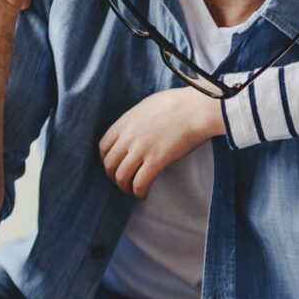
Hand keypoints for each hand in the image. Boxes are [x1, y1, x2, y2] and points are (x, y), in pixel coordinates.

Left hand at [100, 87, 224, 197]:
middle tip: (122, 181)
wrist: (196, 109)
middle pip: (109, 164)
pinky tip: (143, 194)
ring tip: (132, 191)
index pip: (103, 146)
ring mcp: (141, 149)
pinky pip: (139, 183)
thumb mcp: (147, 105)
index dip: (106, 159)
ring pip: (121, 176)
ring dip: (124, 187)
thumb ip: (135, 119)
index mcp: (125, 122)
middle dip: (113, 176)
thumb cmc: (178, 103)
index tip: (113, 165)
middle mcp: (128, 137)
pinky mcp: (156, 161)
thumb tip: (135, 128)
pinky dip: (138, 192)